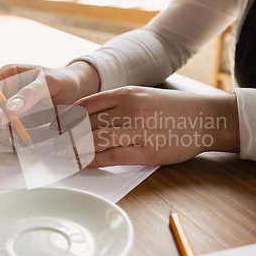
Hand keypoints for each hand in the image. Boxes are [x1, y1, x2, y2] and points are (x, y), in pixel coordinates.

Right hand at [0, 62, 99, 145]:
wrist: (73, 90)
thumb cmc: (62, 80)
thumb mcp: (49, 82)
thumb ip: (31, 92)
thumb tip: (10, 106)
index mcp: (7, 75)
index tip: (1, 119)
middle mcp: (3, 90)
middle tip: (14, 135)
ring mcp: (7, 106)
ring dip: (4, 135)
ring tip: (23, 142)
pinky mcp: (14, 120)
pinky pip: (5, 132)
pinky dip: (12, 140)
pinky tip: (25, 143)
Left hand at [57, 86, 239, 166]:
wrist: (204, 118)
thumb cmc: (170, 109)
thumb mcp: (141, 97)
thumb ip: (116, 105)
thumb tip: (86, 118)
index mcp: (126, 93)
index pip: (84, 106)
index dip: (65, 119)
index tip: (54, 127)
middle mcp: (129, 109)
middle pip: (85, 123)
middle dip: (64, 136)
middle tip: (50, 145)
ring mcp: (138, 130)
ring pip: (95, 140)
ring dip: (74, 149)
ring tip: (61, 155)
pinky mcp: (146, 151)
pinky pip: (111, 157)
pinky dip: (92, 160)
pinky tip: (82, 162)